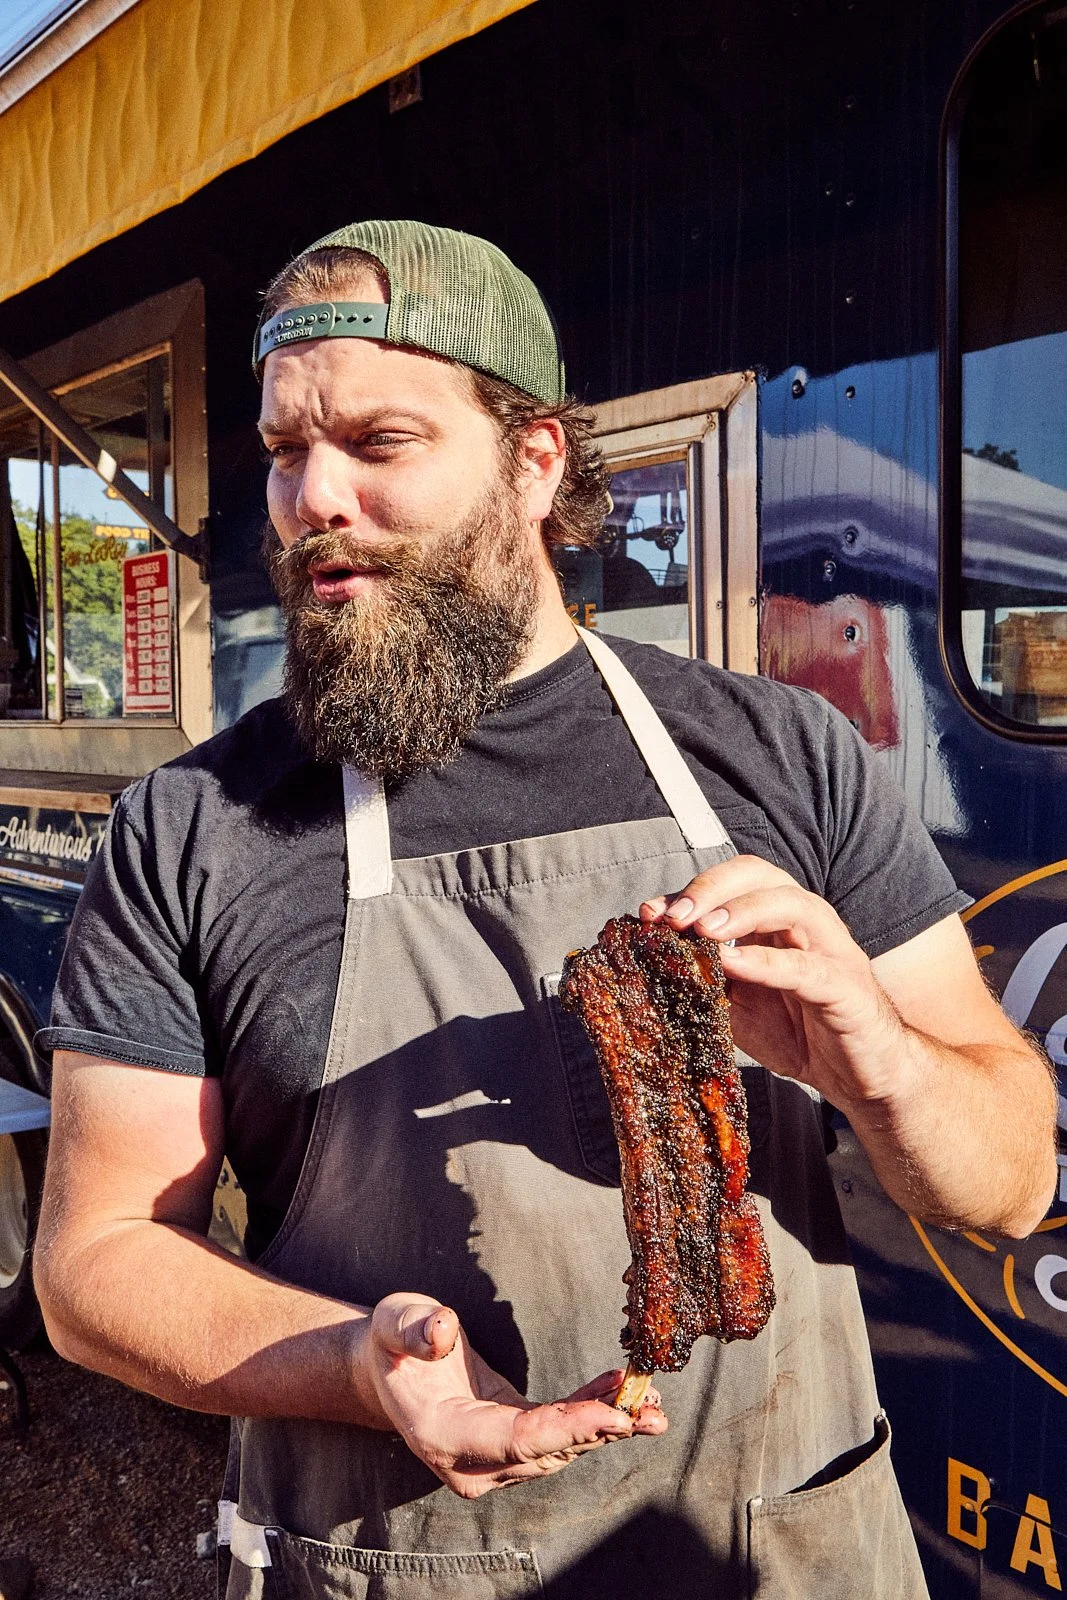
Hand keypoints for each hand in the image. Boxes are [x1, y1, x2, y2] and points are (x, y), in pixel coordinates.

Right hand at [360, 1293, 666, 1498]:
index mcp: (442, 1436)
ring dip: (608, 1425)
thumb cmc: (392, 1339)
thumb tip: (441, 1333)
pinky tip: (622, 1391)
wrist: (386, 1366)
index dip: (568, 1428)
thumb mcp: (395, 1321)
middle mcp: (472, 1462)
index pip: (516, 1439)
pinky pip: (559, 1432)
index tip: (614, 1417)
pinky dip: (593, 1412)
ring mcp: (493, 1459)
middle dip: (602, 1429)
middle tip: (651, 1411)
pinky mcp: (512, 1440)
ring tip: (654, 1405)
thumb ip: (415, 1329)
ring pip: (560, 1447)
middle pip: (547, 1450)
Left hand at [639, 855, 907, 1115]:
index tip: (649, 913)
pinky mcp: (847, 986)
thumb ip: (705, 979)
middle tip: (673, 917)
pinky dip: (768, 961)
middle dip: (711, 888)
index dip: (689, 891)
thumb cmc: (800, 1033)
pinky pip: (807, 965)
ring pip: (791, 904)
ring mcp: (831, 949)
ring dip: (742, 910)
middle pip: (761, 874)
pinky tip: (733, 964)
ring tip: (703, 930)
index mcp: (777, 920)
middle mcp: (806, 922)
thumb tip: (653, 964)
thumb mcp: (738, 1005)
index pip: (731, 883)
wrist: (858, 1078)